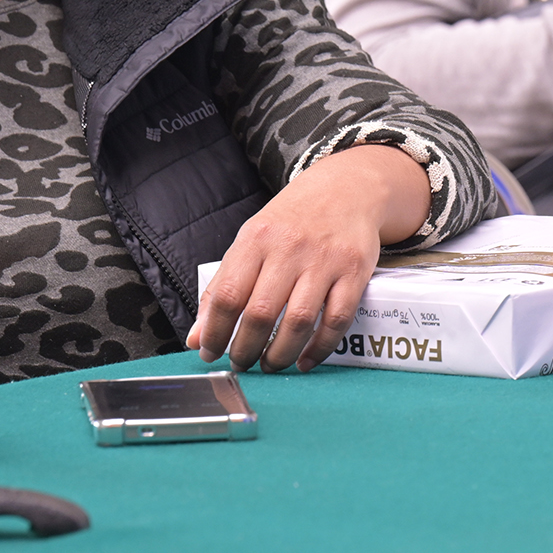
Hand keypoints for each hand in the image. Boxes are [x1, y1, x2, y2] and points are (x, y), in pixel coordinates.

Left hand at [188, 143, 431, 372]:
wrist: (347, 189)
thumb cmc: (293, 220)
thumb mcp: (251, 240)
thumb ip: (222, 287)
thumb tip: (197, 338)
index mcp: (257, 239)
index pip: (227, 294)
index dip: (213, 332)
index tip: (208, 352)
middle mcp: (290, 248)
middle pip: (261, 313)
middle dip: (244, 349)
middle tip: (240, 363)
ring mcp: (325, 260)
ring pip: (299, 322)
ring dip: (279, 354)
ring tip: (269, 364)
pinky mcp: (355, 271)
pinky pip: (337, 320)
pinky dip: (319, 348)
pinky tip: (305, 360)